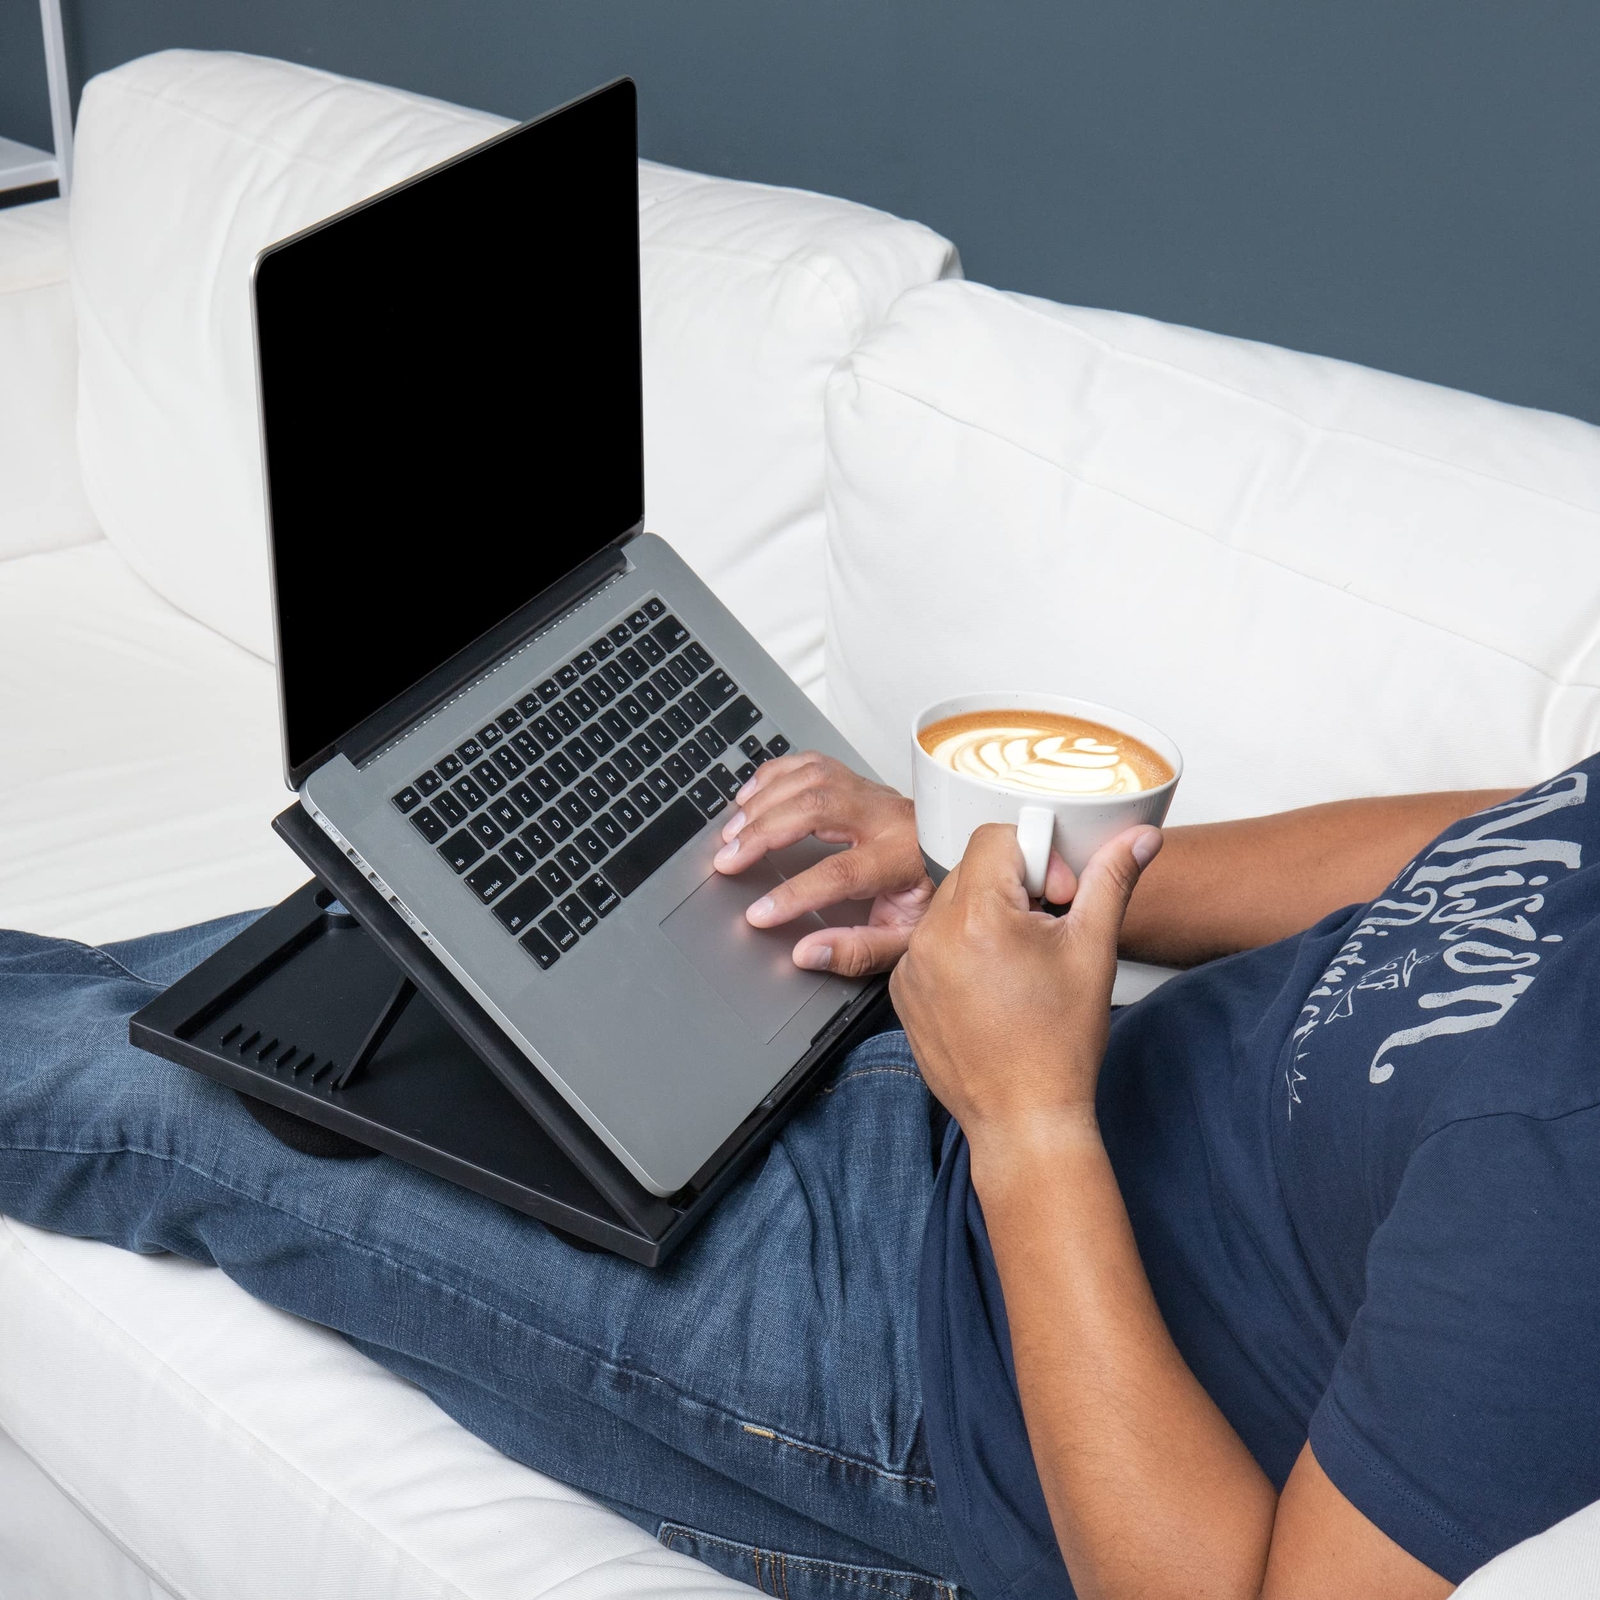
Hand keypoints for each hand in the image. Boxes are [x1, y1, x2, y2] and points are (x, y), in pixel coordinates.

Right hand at [711, 752, 933, 974]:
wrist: (956, 860)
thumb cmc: (931, 899)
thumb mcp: (906, 939)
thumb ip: (858, 951)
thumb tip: (807, 953)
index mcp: (903, 856)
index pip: (841, 872)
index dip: (796, 893)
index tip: (759, 913)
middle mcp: (887, 816)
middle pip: (817, 809)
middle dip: (764, 833)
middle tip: (728, 860)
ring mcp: (872, 793)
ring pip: (811, 779)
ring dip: (764, 802)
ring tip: (732, 833)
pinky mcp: (858, 782)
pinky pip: (813, 763)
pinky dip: (775, 774)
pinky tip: (750, 796)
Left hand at [889, 821, 1161, 1149]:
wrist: (1024, 1119)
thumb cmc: (1058, 1046)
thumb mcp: (1093, 950)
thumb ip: (1112, 881)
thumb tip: (1139, 839)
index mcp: (976, 917)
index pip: (996, 837)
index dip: (1038, 856)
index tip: (1058, 894)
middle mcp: (930, 936)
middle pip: (973, 868)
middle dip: (1014, 884)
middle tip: (1045, 928)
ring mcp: (911, 965)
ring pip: (952, 904)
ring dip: (987, 916)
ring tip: (1018, 964)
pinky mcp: (904, 990)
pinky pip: (931, 943)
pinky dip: (961, 949)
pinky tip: (992, 986)